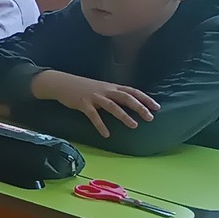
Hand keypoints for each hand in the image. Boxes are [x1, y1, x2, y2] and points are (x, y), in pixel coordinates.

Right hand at [33, 71, 158, 138]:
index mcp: (111, 86)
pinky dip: (100, 125)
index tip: (156, 107)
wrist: (62, 83)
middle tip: (150, 117)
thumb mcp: (101, 87)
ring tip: (134, 125)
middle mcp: (105, 90)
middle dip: (139, 107)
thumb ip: (113, 94)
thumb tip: (129, 103)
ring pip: (112, 106)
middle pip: (125, 97)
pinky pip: (93, 115)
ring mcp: (94, 97)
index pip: (132, 91)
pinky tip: (106, 134)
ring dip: (124, 116)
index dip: (145, 98)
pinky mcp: (83, 104)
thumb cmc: (83, 87)